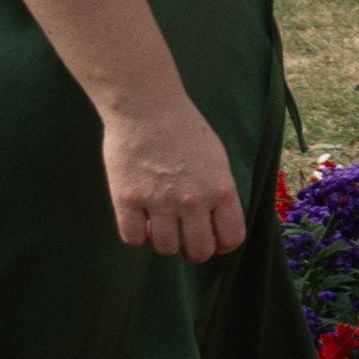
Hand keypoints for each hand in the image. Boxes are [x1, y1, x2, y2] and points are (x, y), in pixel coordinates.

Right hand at [99, 98, 244, 261]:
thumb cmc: (185, 128)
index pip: (231, 238)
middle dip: (194, 251)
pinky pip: (133, 238)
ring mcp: (158, 202)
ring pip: (165, 248)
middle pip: (198, 251)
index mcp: (221, 190)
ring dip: (165, 243)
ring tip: (162, 227)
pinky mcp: (127, 200)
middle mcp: (193, 201)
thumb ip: (218, 192)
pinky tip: (140, 221)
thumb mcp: (217, 159)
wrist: (146, 107)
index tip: (214, 241)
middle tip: (186, 241)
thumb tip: (216, 221)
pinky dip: (137, 236)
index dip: (223, 245)